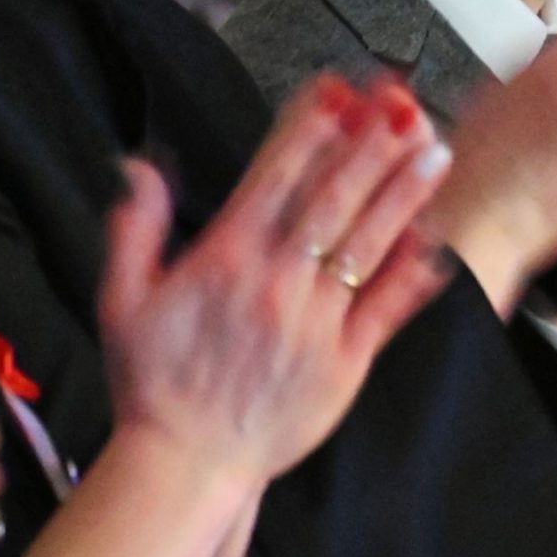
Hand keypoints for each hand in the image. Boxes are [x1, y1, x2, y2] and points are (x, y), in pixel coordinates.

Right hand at [98, 75, 453, 484]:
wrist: (186, 463)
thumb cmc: (152, 383)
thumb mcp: (121, 299)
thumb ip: (134, 227)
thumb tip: (140, 168)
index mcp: (224, 259)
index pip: (274, 177)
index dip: (309, 130)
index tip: (336, 92)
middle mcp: (275, 283)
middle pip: (333, 200)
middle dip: (370, 146)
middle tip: (403, 103)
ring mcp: (314, 323)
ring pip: (368, 244)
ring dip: (403, 192)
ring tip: (433, 148)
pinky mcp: (344, 363)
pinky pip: (385, 309)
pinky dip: (412, 273)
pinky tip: (434, 237)